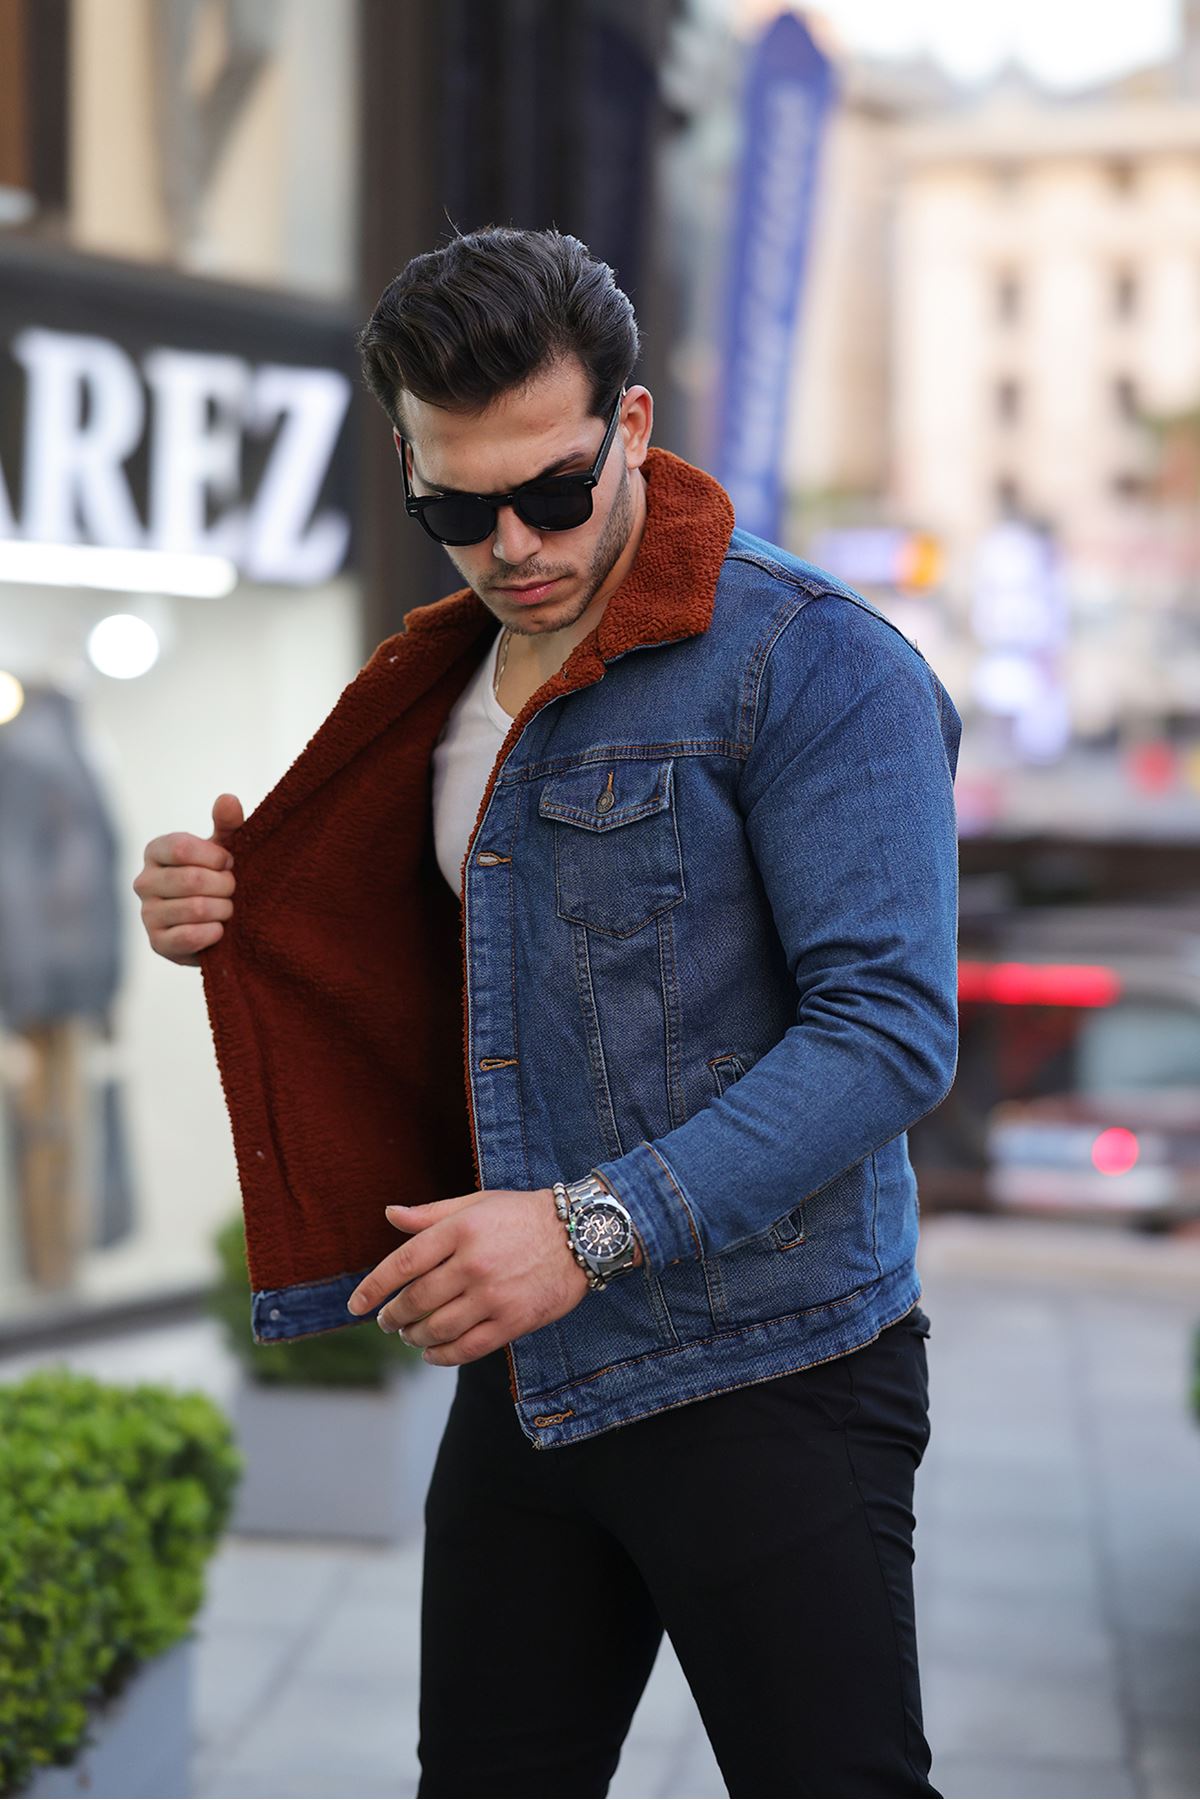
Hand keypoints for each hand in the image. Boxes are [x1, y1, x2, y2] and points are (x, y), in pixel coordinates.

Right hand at [133, 793, 242, 965]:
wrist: (220, 922)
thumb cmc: (219, 876)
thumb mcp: (226, 847)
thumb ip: (228, 823)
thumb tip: (228, 799)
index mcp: (156, 851)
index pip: (181, 848)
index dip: (215, 857)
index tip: (229, 863)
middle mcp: (144, 881)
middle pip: (191, 879)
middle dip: (224, 885)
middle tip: (233, 889)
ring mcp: (147, 914)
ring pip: (195, 908)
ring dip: (223, 909)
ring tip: (228, 909)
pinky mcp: (157, 943)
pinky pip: (189, 937)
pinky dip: (214, 933)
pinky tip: (220, 929)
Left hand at [346, 1187, 590, 1366]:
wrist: (580, 1234)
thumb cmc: (522, 1215)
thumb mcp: (476, 1204)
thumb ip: (430, 1214)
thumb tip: (389, 1214)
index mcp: (459, 1230)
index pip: (402, 1264)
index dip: (373, 1288)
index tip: (356, 1305)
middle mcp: (473, 1263)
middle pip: (415, 1301)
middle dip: (392, 1317)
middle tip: (386, 1322)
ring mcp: (493, 1295)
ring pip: (437, 1329)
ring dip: (414, 1337)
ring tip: (409, 1335)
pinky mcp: (513, 1321)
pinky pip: (466, 1348)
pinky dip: (441, 1356)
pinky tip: (432, 1353)